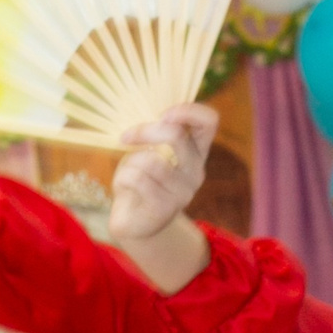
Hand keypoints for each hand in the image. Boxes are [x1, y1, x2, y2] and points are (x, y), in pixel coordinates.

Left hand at [109, 106, 216, 243]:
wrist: (135, 222)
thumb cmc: (141, 179)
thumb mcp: (150, 151)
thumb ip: (156, 134)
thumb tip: (155, 117)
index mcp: (196, 151)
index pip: (209, 121)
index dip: (188, 110)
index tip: (163, 114)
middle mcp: (196, 171)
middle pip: (175, 135)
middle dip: (144, 131)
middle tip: (126, 137)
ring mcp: (183, 192)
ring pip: (150, 161)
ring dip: (131, 162)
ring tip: (130, 173)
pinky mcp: (165, 208)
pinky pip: (137, 179)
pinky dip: (123, 179)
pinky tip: (126, 187)